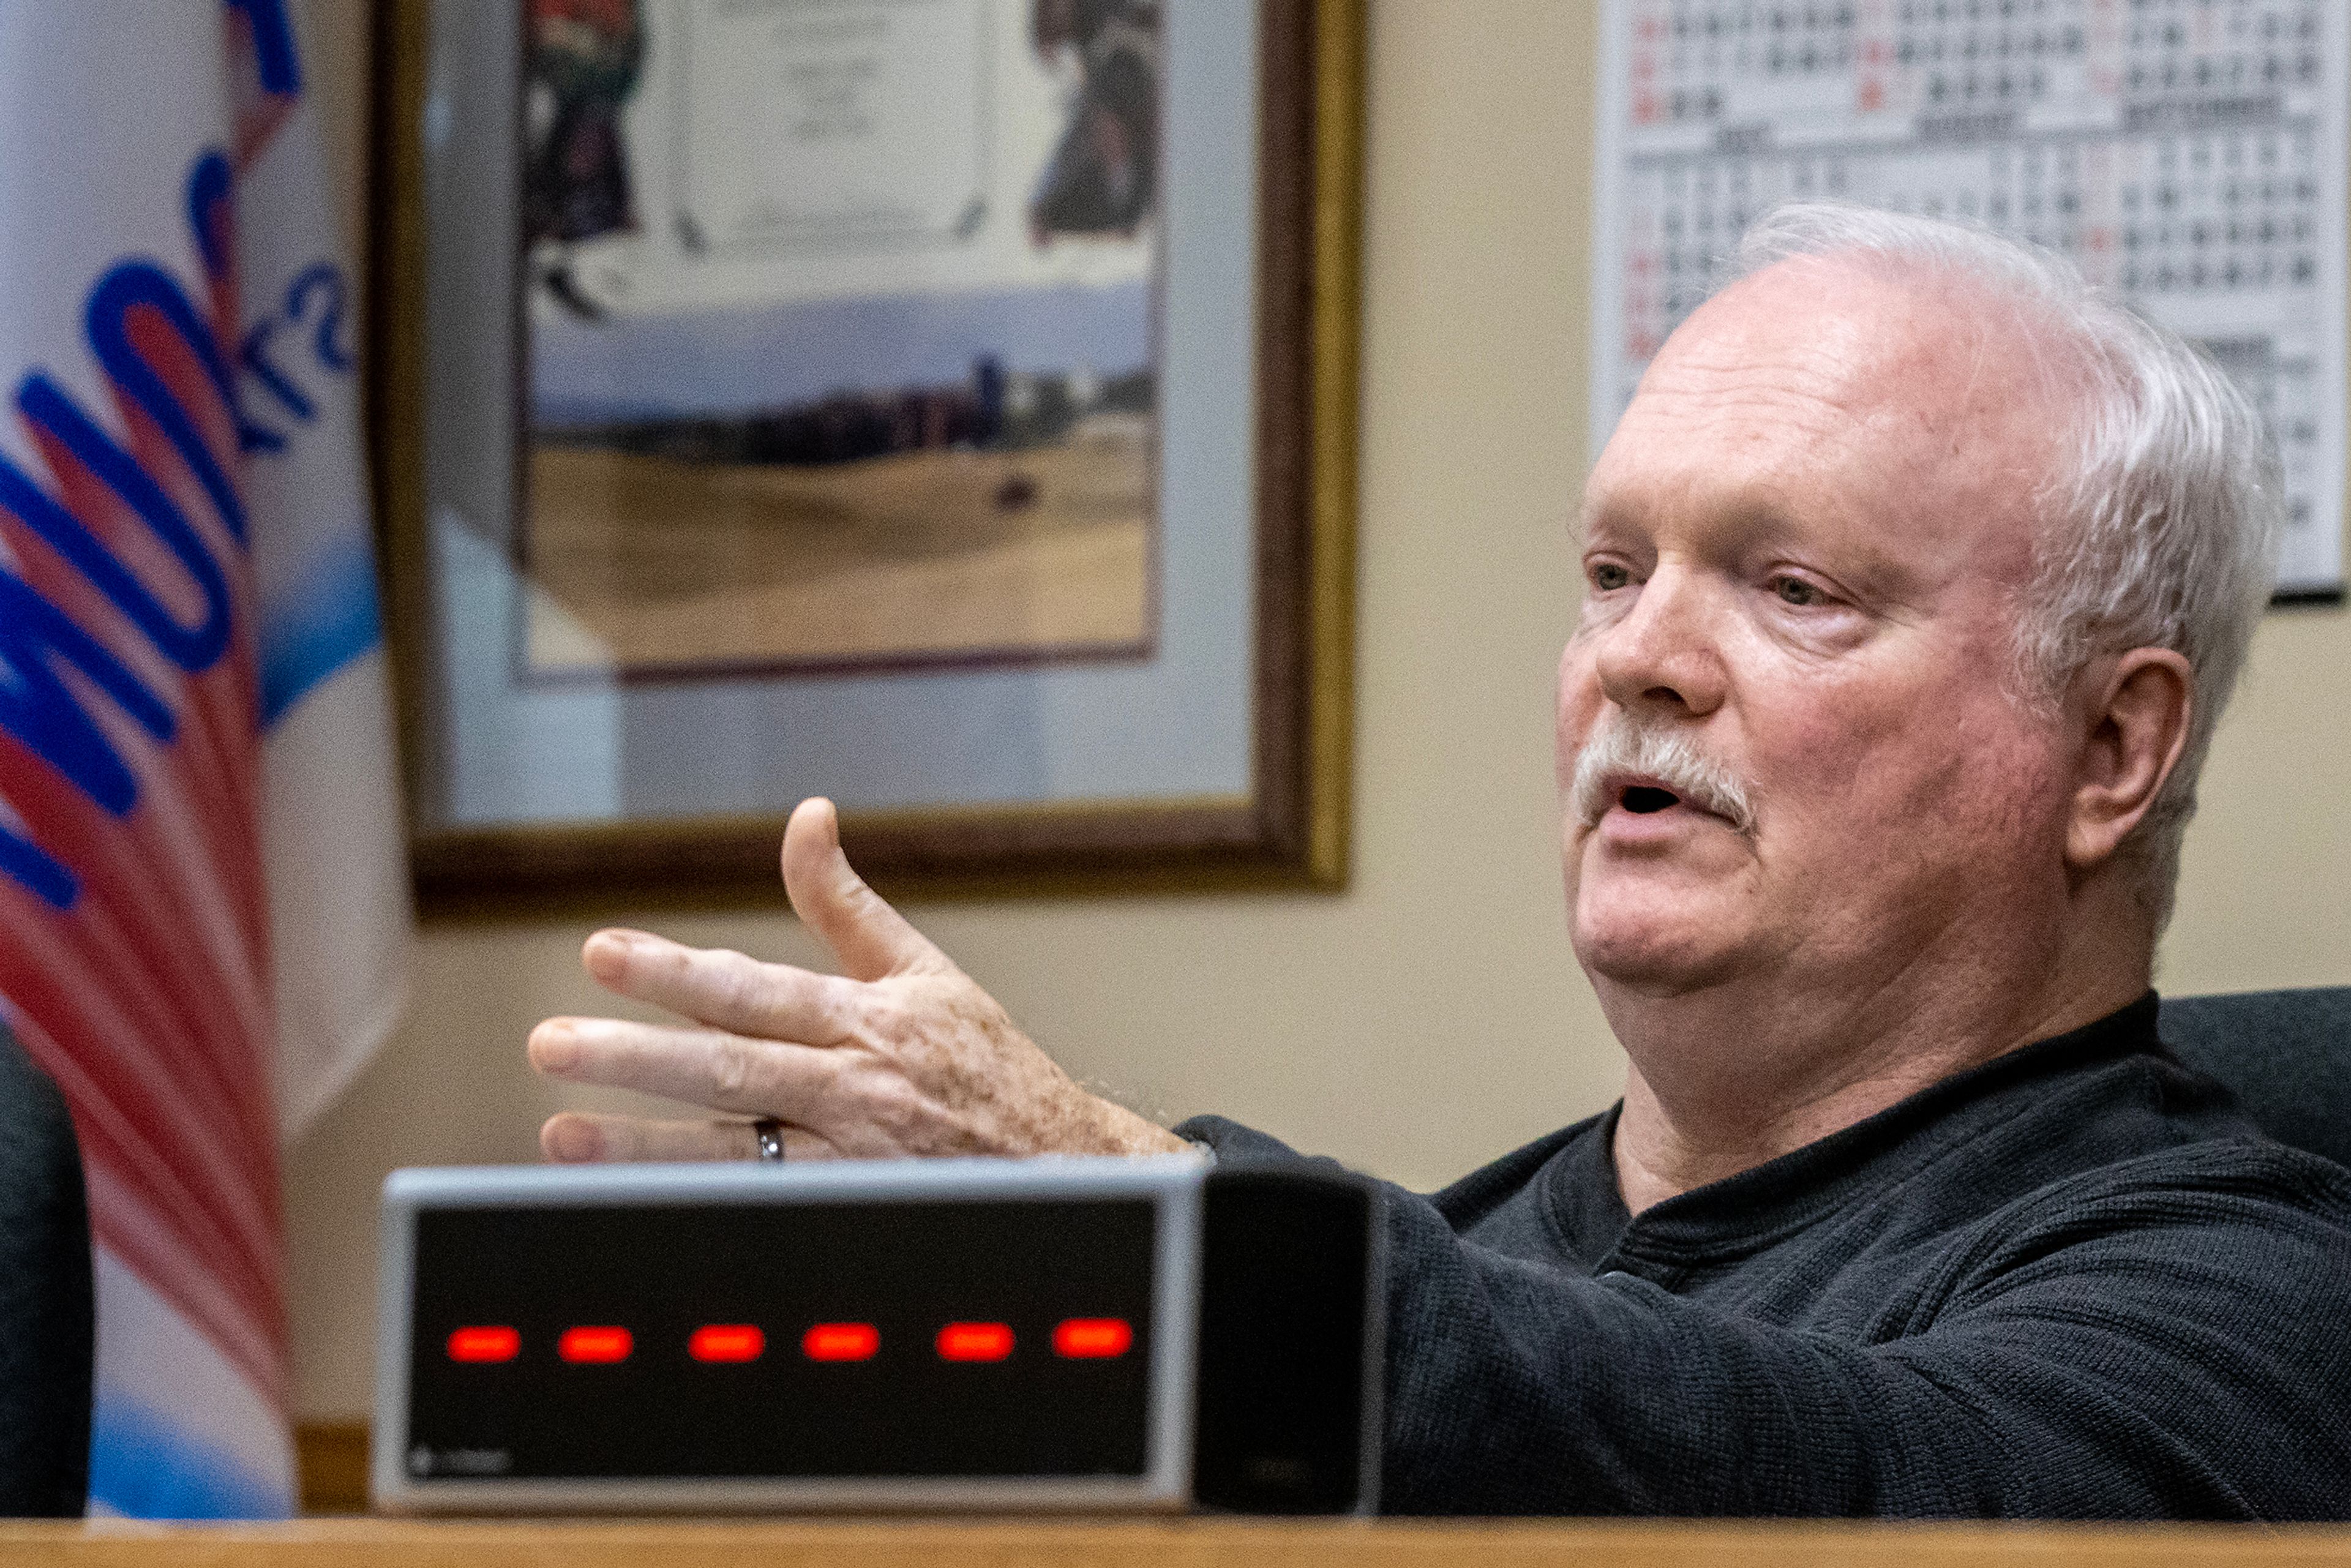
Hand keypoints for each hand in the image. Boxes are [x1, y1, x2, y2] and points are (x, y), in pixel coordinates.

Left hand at [527, 797, 1186, 1163]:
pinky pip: (765, 1213)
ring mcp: (851, 1162)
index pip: (755, 990)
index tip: (600, 954)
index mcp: (868, 1019)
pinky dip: (698, 1210)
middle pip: (730, 1071)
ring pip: (733, 1154)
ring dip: (642, 1149)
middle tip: (549, 1044)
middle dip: (634, 1057)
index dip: (676, 972)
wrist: (1066, 1170)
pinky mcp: (852, 1216)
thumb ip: (845, 903)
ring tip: (560, 1136)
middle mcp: (855, 1089)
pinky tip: (631, 1209)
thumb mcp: (925, 972)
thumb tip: (804, 815)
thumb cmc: (986, 1066)